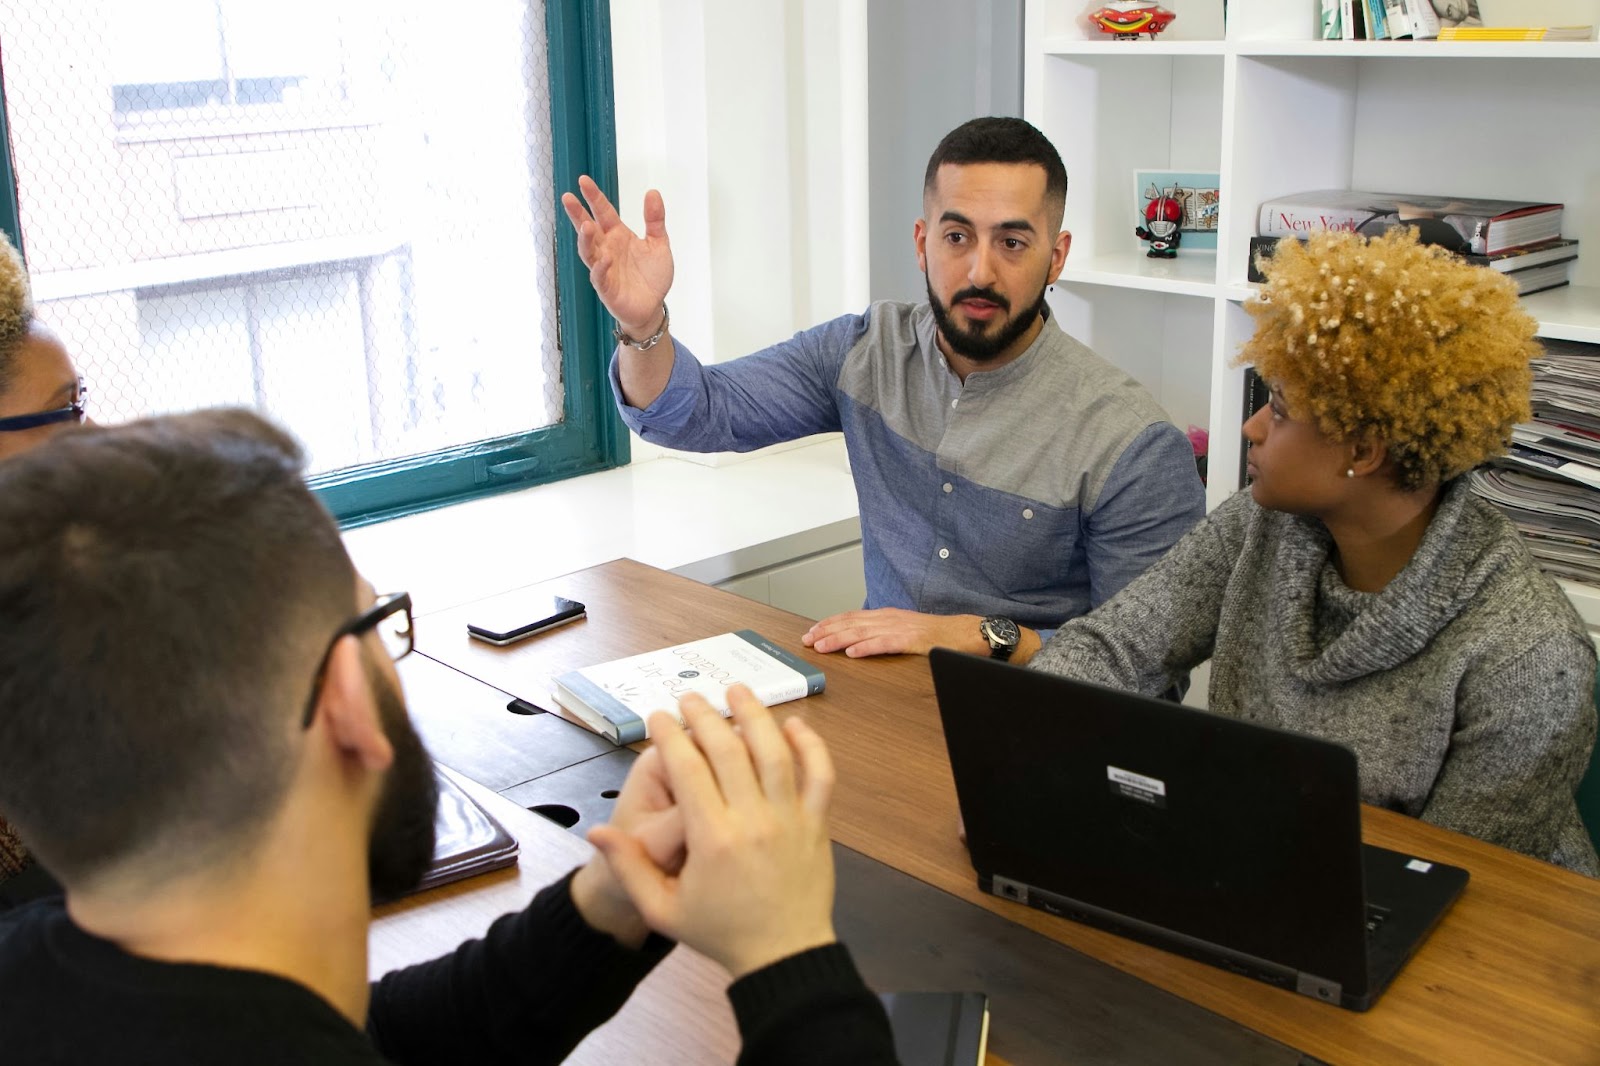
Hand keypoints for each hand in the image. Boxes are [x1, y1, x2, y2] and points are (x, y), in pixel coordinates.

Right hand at [560, 175, 674, 336]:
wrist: (653, 306)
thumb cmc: (652, 276)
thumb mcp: (658, 243)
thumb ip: (654, 219)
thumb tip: (652, 192)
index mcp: (618, 235)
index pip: (603, 212)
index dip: (594, 197)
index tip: (583, 181)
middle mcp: (607, 249)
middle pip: (588, 228)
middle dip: (577, 214)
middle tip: (568, 197)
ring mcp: (604, 268)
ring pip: (588, 251)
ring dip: (585, 239)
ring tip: (586, 226)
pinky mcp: (606, 288)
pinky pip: (599, 276)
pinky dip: (600, 267)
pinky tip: (605, 258)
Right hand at [588, 686, 837, 978]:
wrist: (783, 955)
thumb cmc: (721, 932)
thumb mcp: (663, 910)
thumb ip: (629, 867)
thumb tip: (595, 830)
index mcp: (712, 839)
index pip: (688, 769)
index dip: (670, 736)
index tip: (658, 718)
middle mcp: (753, 820)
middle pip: (728, 749)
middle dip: (705, 716)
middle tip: (690, 699)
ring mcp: (789, 819)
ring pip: (774, 752)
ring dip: (755, 715)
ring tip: (738, 690)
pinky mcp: (816, 824)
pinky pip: (819, 774)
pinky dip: (810, 744)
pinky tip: (793, 724)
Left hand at [802, 608, 983, 657]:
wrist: (963, 632)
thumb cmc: (935, 634)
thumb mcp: (903, 629)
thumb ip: (883, 633)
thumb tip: (860, 641)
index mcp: (886, 616)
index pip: (851, 617)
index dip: (829, 623)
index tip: (812, 631)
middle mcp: (889, 618)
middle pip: (850, 622)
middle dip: (826, 631)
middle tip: (807, 640)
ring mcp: (899, 628)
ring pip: (862, 632)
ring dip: (838, 639)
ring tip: (821, 646)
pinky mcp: (910, 640)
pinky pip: (884, 643)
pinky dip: (866, 647)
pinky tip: (853, 652)